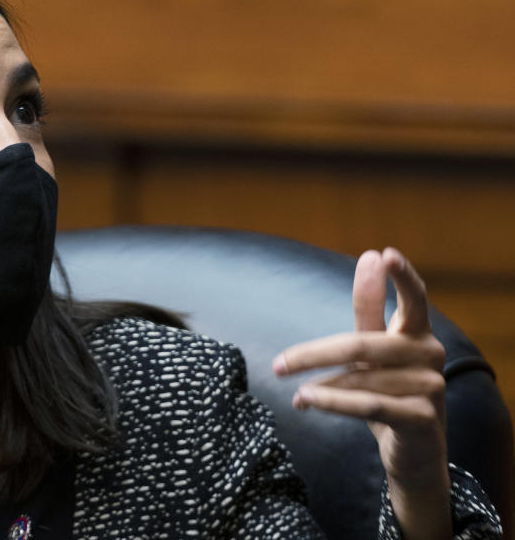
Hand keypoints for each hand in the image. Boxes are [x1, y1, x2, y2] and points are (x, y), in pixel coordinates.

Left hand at [273, 248, 450, 539]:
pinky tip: (305, 401)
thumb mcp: (373, 350)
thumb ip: (369, 309)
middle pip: (361, 344)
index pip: (414, 297)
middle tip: (278, 365)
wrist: (413, 453)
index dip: (401, 276)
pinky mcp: (422, 418)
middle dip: (313, 354)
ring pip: (358, 378)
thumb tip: (368, 256)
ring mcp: (431, 386)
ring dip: (319, 388)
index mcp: (418, 331)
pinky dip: (331, 402)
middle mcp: (430, 353)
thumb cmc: (387, 391)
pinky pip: (368, 404)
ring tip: (296, 394)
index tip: (384, 254)